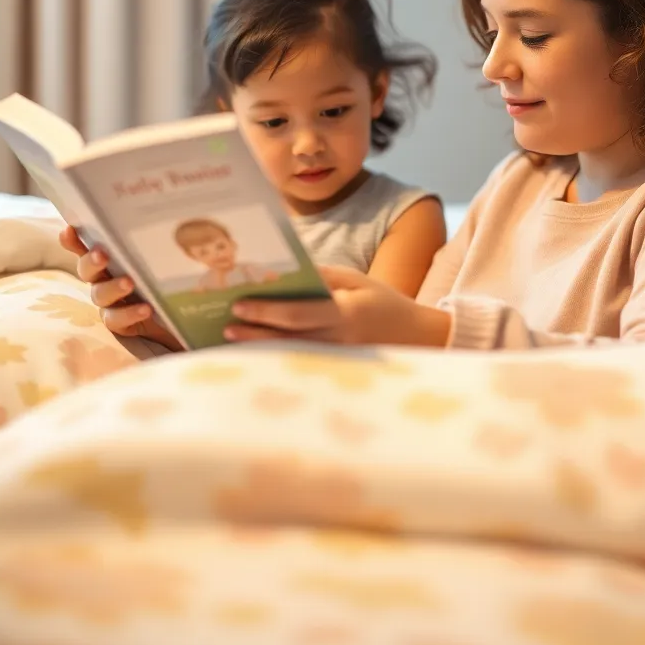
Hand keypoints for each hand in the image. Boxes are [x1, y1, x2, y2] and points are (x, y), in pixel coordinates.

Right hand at [59, 226, 181, 351]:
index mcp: (112, 259)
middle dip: (91, 261)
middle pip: (87, 270)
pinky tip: (145, 308)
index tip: (69, 229)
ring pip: (100, 294)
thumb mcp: (168, 256)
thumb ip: (162, 242)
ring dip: (112, 287)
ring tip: (129, 282)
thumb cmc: (171, 277)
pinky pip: (116, 319)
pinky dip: (129, 313)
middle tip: (102, 254)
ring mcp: (110, 303)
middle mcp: (104, 279)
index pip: (88, 246)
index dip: (75, 240)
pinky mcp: (120, 323)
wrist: (183, 314)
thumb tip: (181, 213)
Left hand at [224, 265, 450, 347]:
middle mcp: (338, 341)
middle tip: (227, 325)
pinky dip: (277, 356)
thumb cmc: (383, 303)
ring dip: (260, 347)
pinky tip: (257, 353)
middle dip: (255, 331)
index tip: (240, 303)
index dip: (266, 310)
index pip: (297, 313)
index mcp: (344, 314)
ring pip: (289, 354)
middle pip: (287, 338)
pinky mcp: (336, 371)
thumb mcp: (357, 280)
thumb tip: (286, 273)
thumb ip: (323, 277)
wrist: (417, 337)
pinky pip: (301, 363)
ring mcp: (337, 360)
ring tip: (233, 339)